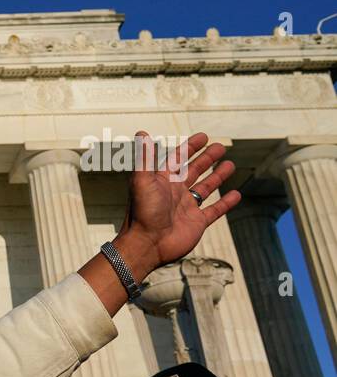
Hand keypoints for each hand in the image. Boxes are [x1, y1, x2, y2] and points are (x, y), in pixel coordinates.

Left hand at [115, 131, 239, 274]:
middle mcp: (174, 192)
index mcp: (162, 181)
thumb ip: (144, 157)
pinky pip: (214, 211)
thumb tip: (141, 132)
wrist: (147, 244)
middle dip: (207, 158)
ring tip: (231, 164)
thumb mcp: (142, 180)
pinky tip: (236, 194)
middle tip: (220, 146)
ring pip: (205, 188)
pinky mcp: (197, 223)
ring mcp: (186, 208)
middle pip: (194, 171)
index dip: (190, 147)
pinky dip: (225, 203)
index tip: (204, 136)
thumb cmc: (142, 211)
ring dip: (217, 176)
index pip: (178, 159)